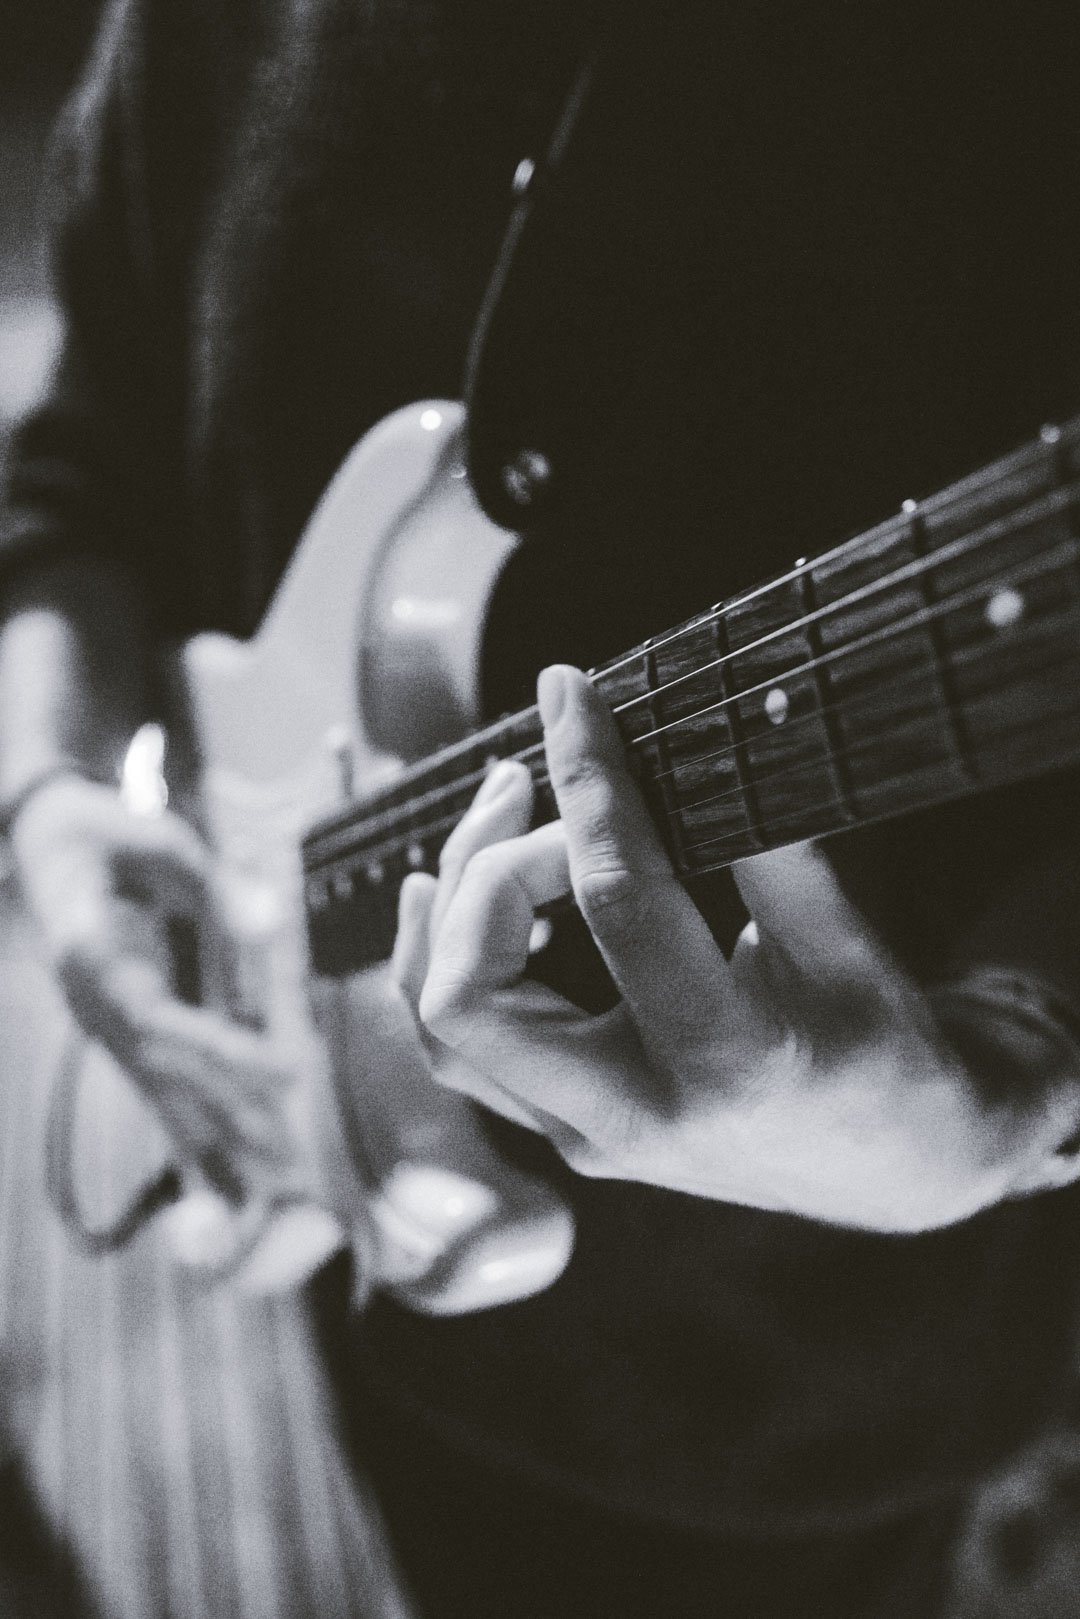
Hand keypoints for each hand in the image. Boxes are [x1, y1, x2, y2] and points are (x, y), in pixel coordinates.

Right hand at [10, 772, 292, 1196]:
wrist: (46, 841)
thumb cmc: (103, 832)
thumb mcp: (158, 842)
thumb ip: (215, 888)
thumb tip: (270, 923)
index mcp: (93, 964)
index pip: (166, 1026)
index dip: (227, 1054)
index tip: (287, 1075)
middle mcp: (95, 1010)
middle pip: (169, 1079)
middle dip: (237, 1122)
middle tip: (300, 1166)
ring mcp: (104, 1030)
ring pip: (167, 1098)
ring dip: (224, 1145)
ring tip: (284, 1189)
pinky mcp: (120, 1038)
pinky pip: (163, 1094)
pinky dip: (201, 1134)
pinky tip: (233, 1180)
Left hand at [393, 666, 1079, 1231]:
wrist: (896, 1165)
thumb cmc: (884, 1048)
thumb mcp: (849, 946)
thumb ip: (771, 850)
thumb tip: (713, 729)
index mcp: (723, 1062)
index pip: (615, 901)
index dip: (587, 783)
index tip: (570, 695)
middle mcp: (634, 1118)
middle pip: (473, 994)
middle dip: (484, 868)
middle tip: (528, 783)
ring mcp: (588, 1138)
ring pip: (445, 1031)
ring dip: (449, 910)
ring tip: (499, 808)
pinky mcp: (567, 1131)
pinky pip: (461, 1049)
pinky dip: (441, 959)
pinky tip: (452, 887)